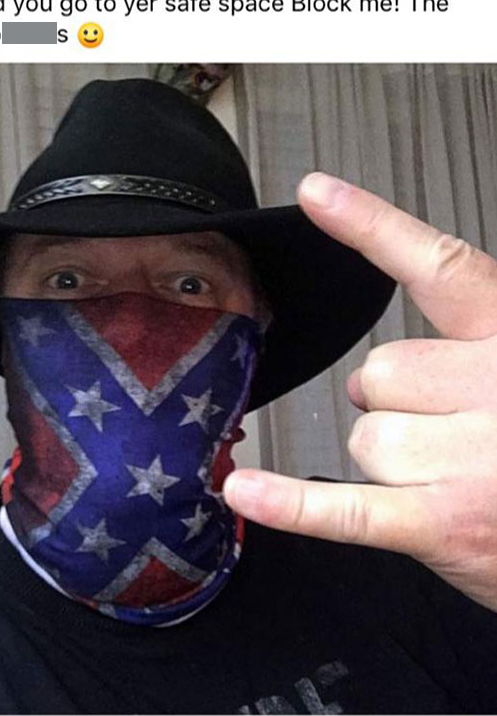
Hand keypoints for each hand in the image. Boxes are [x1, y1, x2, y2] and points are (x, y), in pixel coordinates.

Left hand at [224, 171, 496, 611]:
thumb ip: (463, 353)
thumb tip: (369, 378)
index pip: (438, 267)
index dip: (372, 226)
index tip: (314, 193)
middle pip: (381, 371)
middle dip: (399, 406)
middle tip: (455, 439)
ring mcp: (470, 458)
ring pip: (366, 436)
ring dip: (395, 465)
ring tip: (455, 484)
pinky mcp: (443, 523)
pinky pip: (346, 508)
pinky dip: (292, 505)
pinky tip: (246, 492)